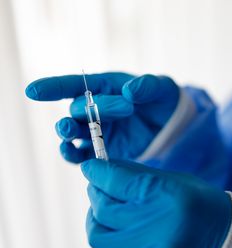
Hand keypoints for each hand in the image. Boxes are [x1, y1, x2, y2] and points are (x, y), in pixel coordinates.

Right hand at [25, 73, 179, 162]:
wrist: (174, 126)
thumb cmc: (164, 101)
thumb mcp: (162, 88)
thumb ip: (147, 86)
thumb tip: (130, 91)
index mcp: (105, 87)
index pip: (74, 85)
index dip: (53, 87)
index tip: (33, 91)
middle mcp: (95, 109)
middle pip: (78, 110)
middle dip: (93, 109)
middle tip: (126, 109)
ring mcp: (98, 131)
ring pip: (73, 133)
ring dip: (67, 132)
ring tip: (69, 132)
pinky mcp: (104, 151)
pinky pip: (83, 155)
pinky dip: (75, 156)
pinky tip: (73, 154)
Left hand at [81, 159, 231, 247]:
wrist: (230, 246)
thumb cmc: (204, 207)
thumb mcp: (175, 182)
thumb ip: (137, 176)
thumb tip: (103, 170)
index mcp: (169, 198)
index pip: (118, 182)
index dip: (98, 172)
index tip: (90, 168)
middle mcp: (158, 230)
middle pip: (104, 210)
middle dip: (96, 194)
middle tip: (100, 189)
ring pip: (100, 239)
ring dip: (99, 222)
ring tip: (109, 214)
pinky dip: (111, 245)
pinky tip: (123, 236)